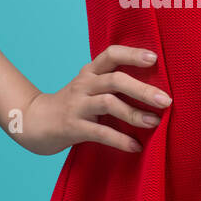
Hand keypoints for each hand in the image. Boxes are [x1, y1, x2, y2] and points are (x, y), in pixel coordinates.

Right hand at [14, 45, 170, 155]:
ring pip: (108, 103)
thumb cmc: (75, 105)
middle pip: (115, 80)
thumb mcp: (91, 87)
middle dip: (142, 90)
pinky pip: (99, 132)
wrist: (34, 122)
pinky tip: (135, 147)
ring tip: (154, 122)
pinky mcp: (72, 127)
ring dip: (134, 113)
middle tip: (166, 101)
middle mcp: (84, 85)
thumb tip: (158, 90)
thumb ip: (116, 83)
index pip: (111, 54)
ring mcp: (77, 105)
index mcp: (91, 72)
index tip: (154, 58)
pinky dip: (119, 140)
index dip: (132, 54)